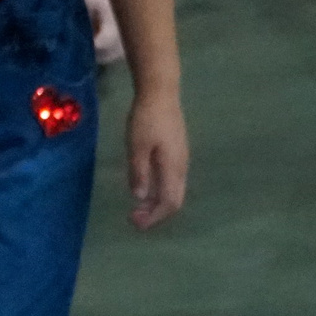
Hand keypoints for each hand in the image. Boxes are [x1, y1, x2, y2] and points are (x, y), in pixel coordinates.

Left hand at [125, 92, 189, 230]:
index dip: (154, 217)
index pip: (169, 203)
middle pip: (174, 200)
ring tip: (138, 207)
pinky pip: (172, 181)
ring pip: (174, 191)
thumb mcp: (137, 145)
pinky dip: (159, 191)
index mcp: (173, 168)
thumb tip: (140, 197)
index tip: (135, 222)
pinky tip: (145, 188)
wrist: (161, 94)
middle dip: (156, 214)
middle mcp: (181, 168)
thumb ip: (139, 171)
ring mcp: (181, 160)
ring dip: (157, 203)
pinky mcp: (177, 153)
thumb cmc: (146, 119)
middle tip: (134, 219)